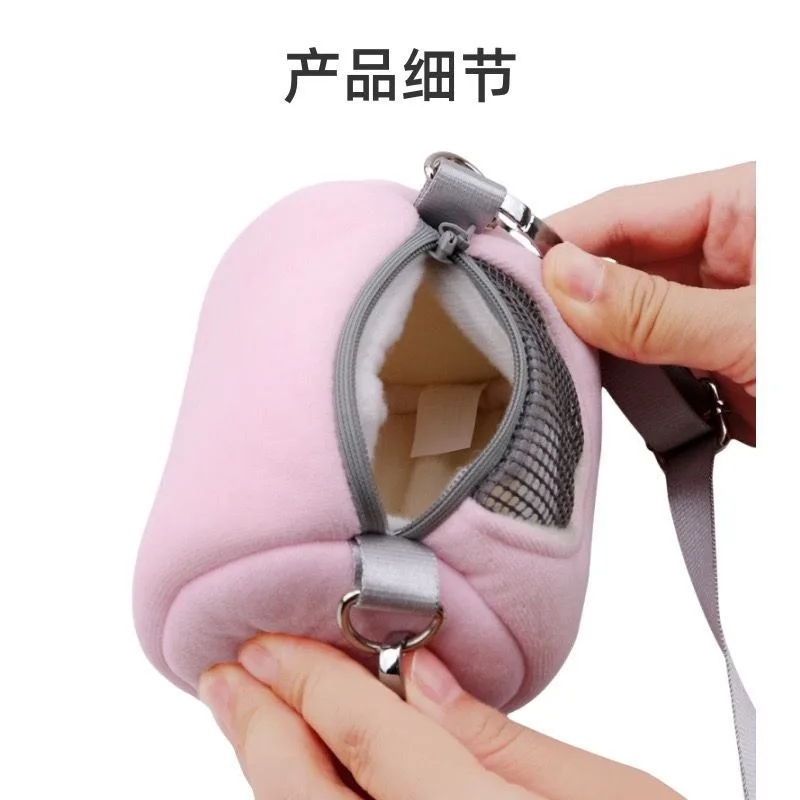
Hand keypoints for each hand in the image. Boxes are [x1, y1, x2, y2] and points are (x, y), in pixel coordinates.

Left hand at [199, 635, 681, 798]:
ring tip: (249, 714)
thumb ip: (507, 740)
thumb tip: (424, 679)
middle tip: (228, 676)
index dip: (310, 680)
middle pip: (307, 799)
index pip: (369, 736)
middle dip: (258, 730)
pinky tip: (303, 770)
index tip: (270, 642)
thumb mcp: (616, 795)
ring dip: (269, 769)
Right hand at [542, 163, 754, 444]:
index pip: (627, 210)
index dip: (564, 237)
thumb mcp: (759, 331)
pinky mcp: (711, 363)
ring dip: (600, 350)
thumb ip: (658, 308)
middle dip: (575, 302)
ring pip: (625, 320)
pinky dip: (627, 388)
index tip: (507, 270)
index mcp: (749, 210)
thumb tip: (568, 281)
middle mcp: (727, 256)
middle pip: (619, 265)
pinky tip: (615, 400)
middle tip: (531, 335)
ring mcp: (715, 313)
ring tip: (573, 372)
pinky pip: (647, 366)